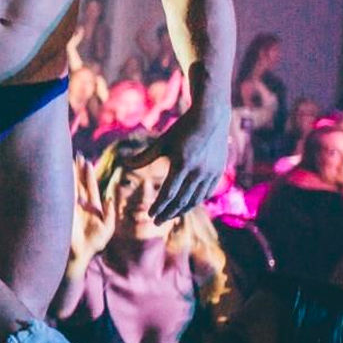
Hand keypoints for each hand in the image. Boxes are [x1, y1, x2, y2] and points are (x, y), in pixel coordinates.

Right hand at [70, 155, 115, 271]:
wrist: (79, 254)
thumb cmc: (94, 243)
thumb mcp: (107, 228)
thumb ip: (110, 213)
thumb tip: (110, 198)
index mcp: (92, 205)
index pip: (89, 185)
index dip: (87, 173)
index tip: (86, 161)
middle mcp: (80, 203)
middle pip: (78, 182)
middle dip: (76, 169)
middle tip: (75, 155)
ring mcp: (70, 206)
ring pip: (69, 186)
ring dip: (68, 174)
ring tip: (67, 160)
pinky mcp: (62, 211)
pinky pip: (61, 196)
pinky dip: (60, 186)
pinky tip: (58, 176)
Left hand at [123, 100, 228, 222]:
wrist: (211, 118)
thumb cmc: (182, 129)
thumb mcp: (162, 142)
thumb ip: (144, 157)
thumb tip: (124, 165)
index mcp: (182, 164)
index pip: (168, 193)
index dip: (159, 206)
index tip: (150, 215)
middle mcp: (198, 172)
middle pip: (181, 200)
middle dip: (168, 213)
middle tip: (156, 223)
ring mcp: (210, 173)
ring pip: (194, 200)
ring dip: (181, 210)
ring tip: (169, 217)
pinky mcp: (218, 173)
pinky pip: (205, 193)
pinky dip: (195, 202)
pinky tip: (186, 206)